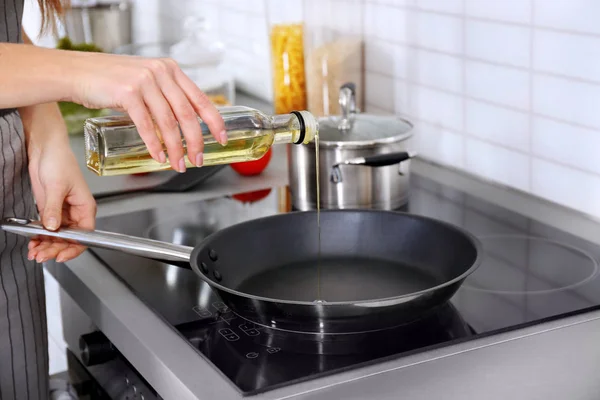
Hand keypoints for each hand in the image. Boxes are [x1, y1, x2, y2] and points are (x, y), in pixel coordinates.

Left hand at [26, 137, 95, 262]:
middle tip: (41, 254)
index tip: (60, 255)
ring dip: (46, 245)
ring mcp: (62, 212)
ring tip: (35, 251)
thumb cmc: (60, 160)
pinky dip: (40, 237)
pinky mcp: (50, 209)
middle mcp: (75, 212)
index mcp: (85, 207)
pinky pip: (46, 228)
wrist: (45, 148)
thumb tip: (53, 227)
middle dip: (55, 248)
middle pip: (69, 239)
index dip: (74, 248)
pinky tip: (33, 242)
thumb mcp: (56, 186)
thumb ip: (53, 209)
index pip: (84, 235)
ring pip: (57, 236)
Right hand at [69, 52, 226, 171]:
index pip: (201, 98)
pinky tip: (158, 156)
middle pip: (187, 114)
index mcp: (170, 69)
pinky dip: (154, 144)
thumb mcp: (145, 80)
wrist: (75, 71)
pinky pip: (147, 125)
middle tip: (198, 160)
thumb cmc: (109, 80)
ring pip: (169, 123)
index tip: (222, 138)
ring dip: (175, 148)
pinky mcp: (127, 92)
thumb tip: (183, 124)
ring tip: (178, 164)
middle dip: (195, 142)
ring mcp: (145, 81)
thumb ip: (165, 95)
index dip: (215, 121)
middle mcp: (161, 73)